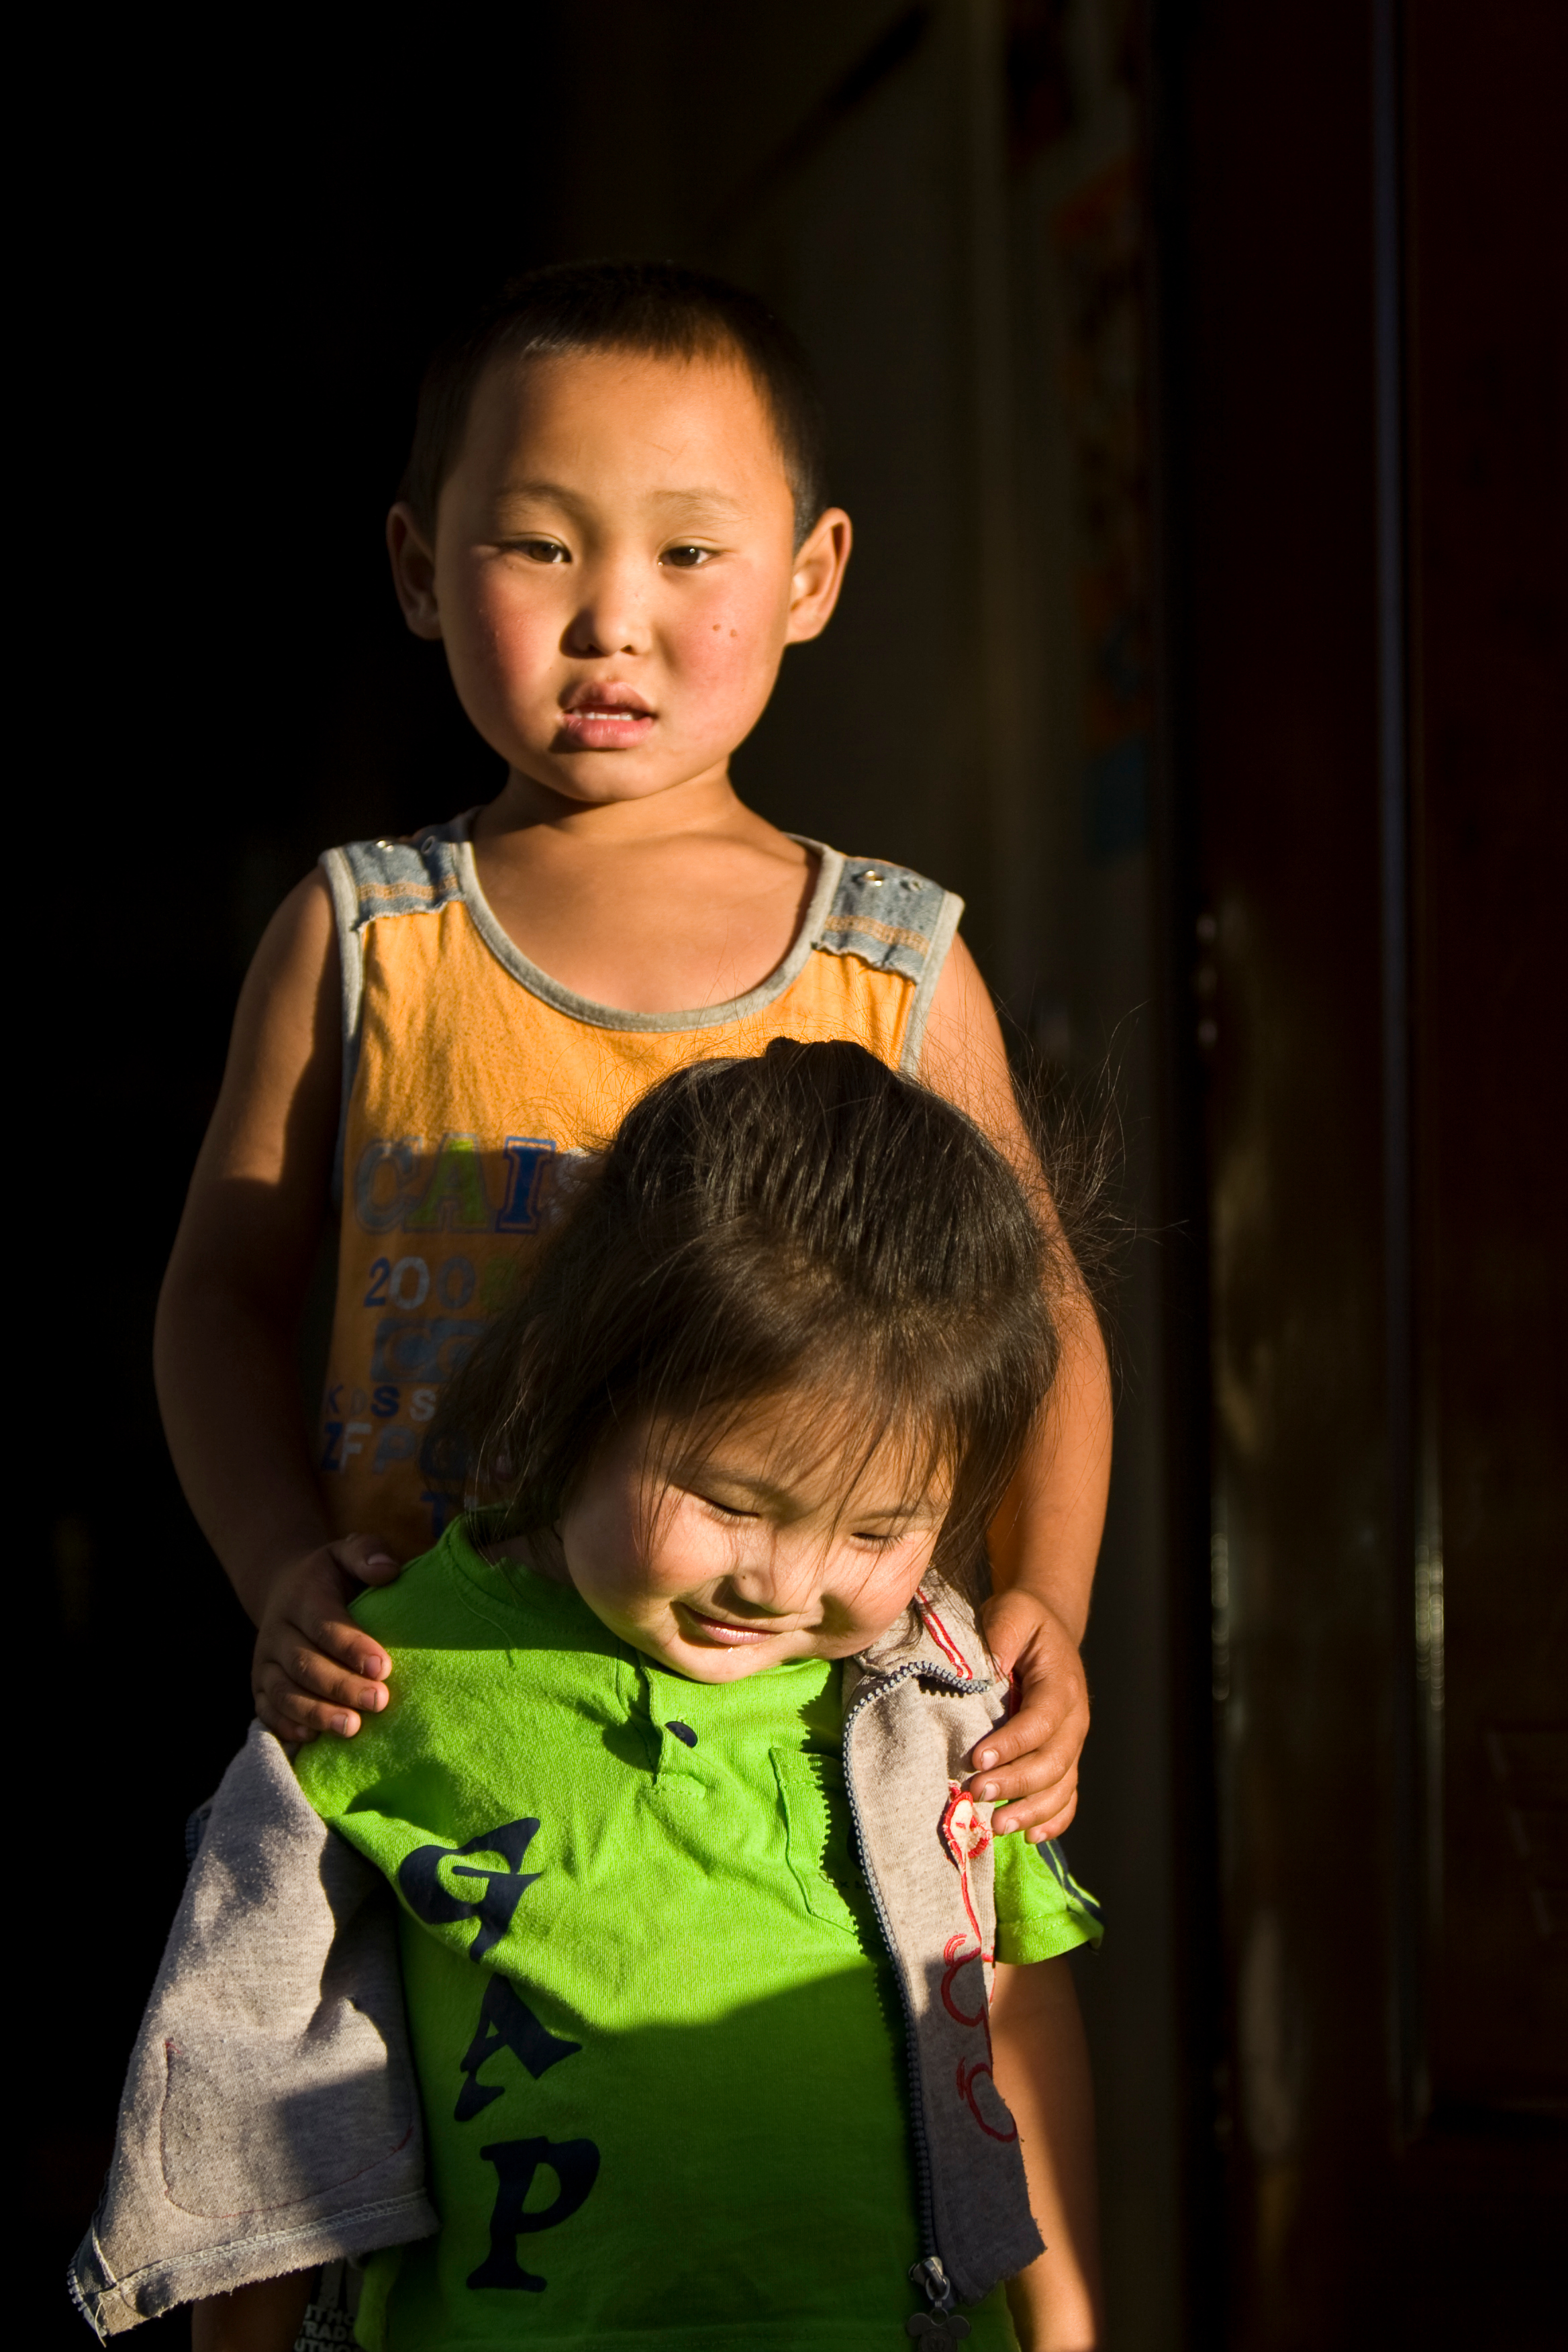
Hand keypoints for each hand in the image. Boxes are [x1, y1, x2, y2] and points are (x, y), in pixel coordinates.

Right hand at [251, 1534, 401, 1740]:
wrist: (285, 1588)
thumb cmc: (331, 1575)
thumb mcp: (348, 1552)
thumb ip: (367, 1553)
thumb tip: (388, 1570)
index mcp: (302, 1596)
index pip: (324, 1624)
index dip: (351, 1646)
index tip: (382, 1667)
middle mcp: (277, 1630)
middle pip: (305, 1664)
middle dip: (341, 1686)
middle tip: (379, 1702)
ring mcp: (265, 1660)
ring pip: (284, 1691)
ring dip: (316, 1712)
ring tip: (351, 1728)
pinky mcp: (260, 1684)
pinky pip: (266, 1709)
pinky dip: (285, 1725)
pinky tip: (311, 1738)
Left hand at [969, 1589, 1088, 1840]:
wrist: (1047, 1628)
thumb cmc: (1023, 1621)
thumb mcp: (1010, 1613)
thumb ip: (999, 1639)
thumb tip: (980, 1676)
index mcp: (1062, 1684)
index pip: (1042, 1720)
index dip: (1013, 1743)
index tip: (977, 1759)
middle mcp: (1075, 1719)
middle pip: (1053, 1760)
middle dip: (1016, 1782)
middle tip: (977, 1793)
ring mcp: (1072, 1742)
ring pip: (1061, 1785)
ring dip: (1031, 1810)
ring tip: (996, 1825)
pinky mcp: (1065, 1757)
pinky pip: (1067, 1796)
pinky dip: (1053, 1819)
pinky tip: (1030, 1836)